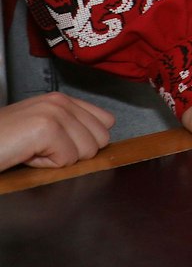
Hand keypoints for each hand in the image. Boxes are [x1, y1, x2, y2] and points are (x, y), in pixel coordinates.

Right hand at [0, 94, 114, 170]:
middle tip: (39, 149)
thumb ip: (70, 129)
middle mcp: (61, 101)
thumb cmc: (2, 143)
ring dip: (58, 160)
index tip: (56, 145)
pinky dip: (46, 166)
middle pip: (101, 139)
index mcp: (62, 100)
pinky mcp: (47, 128)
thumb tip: (100, 141)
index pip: (106, 122)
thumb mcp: (40, 131)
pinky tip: (26, 155)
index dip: (84, 142)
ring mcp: (55, 112)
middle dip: (72, 153)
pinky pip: (68, 159)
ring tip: (31, 151)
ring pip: (87, 151)